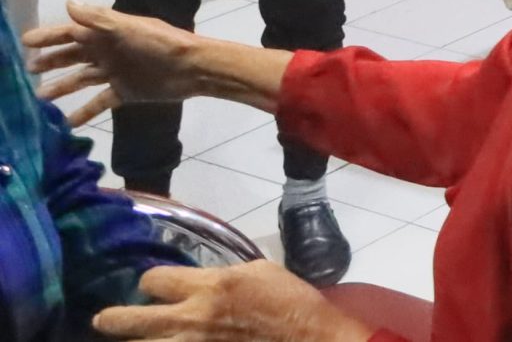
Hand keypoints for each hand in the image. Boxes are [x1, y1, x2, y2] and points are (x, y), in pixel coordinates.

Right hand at [23, 1, 203, 127]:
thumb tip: (68, 2)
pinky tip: (68, 123)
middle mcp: (109, 51)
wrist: (193, 68)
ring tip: (39, 98)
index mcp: (108, 33)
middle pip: (73, 56)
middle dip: (51, 61)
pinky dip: (84, 112)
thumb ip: (98, 18)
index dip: (49, 36)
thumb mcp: (128, 28)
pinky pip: (99, 102)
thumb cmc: (160, 44)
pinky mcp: (125, 92)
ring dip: (62, 88)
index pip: (71, 33)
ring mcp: (116, 72)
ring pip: (82, 79)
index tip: (24, 42)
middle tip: (27, 70)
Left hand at [92, 261, 372, 341]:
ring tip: (130, 339)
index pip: (153, 280)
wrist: (310, 341)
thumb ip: (222, 276)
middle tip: (105, 320)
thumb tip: (202, 280)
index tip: (155, 286)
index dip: (152, 282)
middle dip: (112, 319)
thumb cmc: (291, 304)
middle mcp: (189, 318)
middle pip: (127, 319)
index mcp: (208, 286)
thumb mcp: (261, 273)